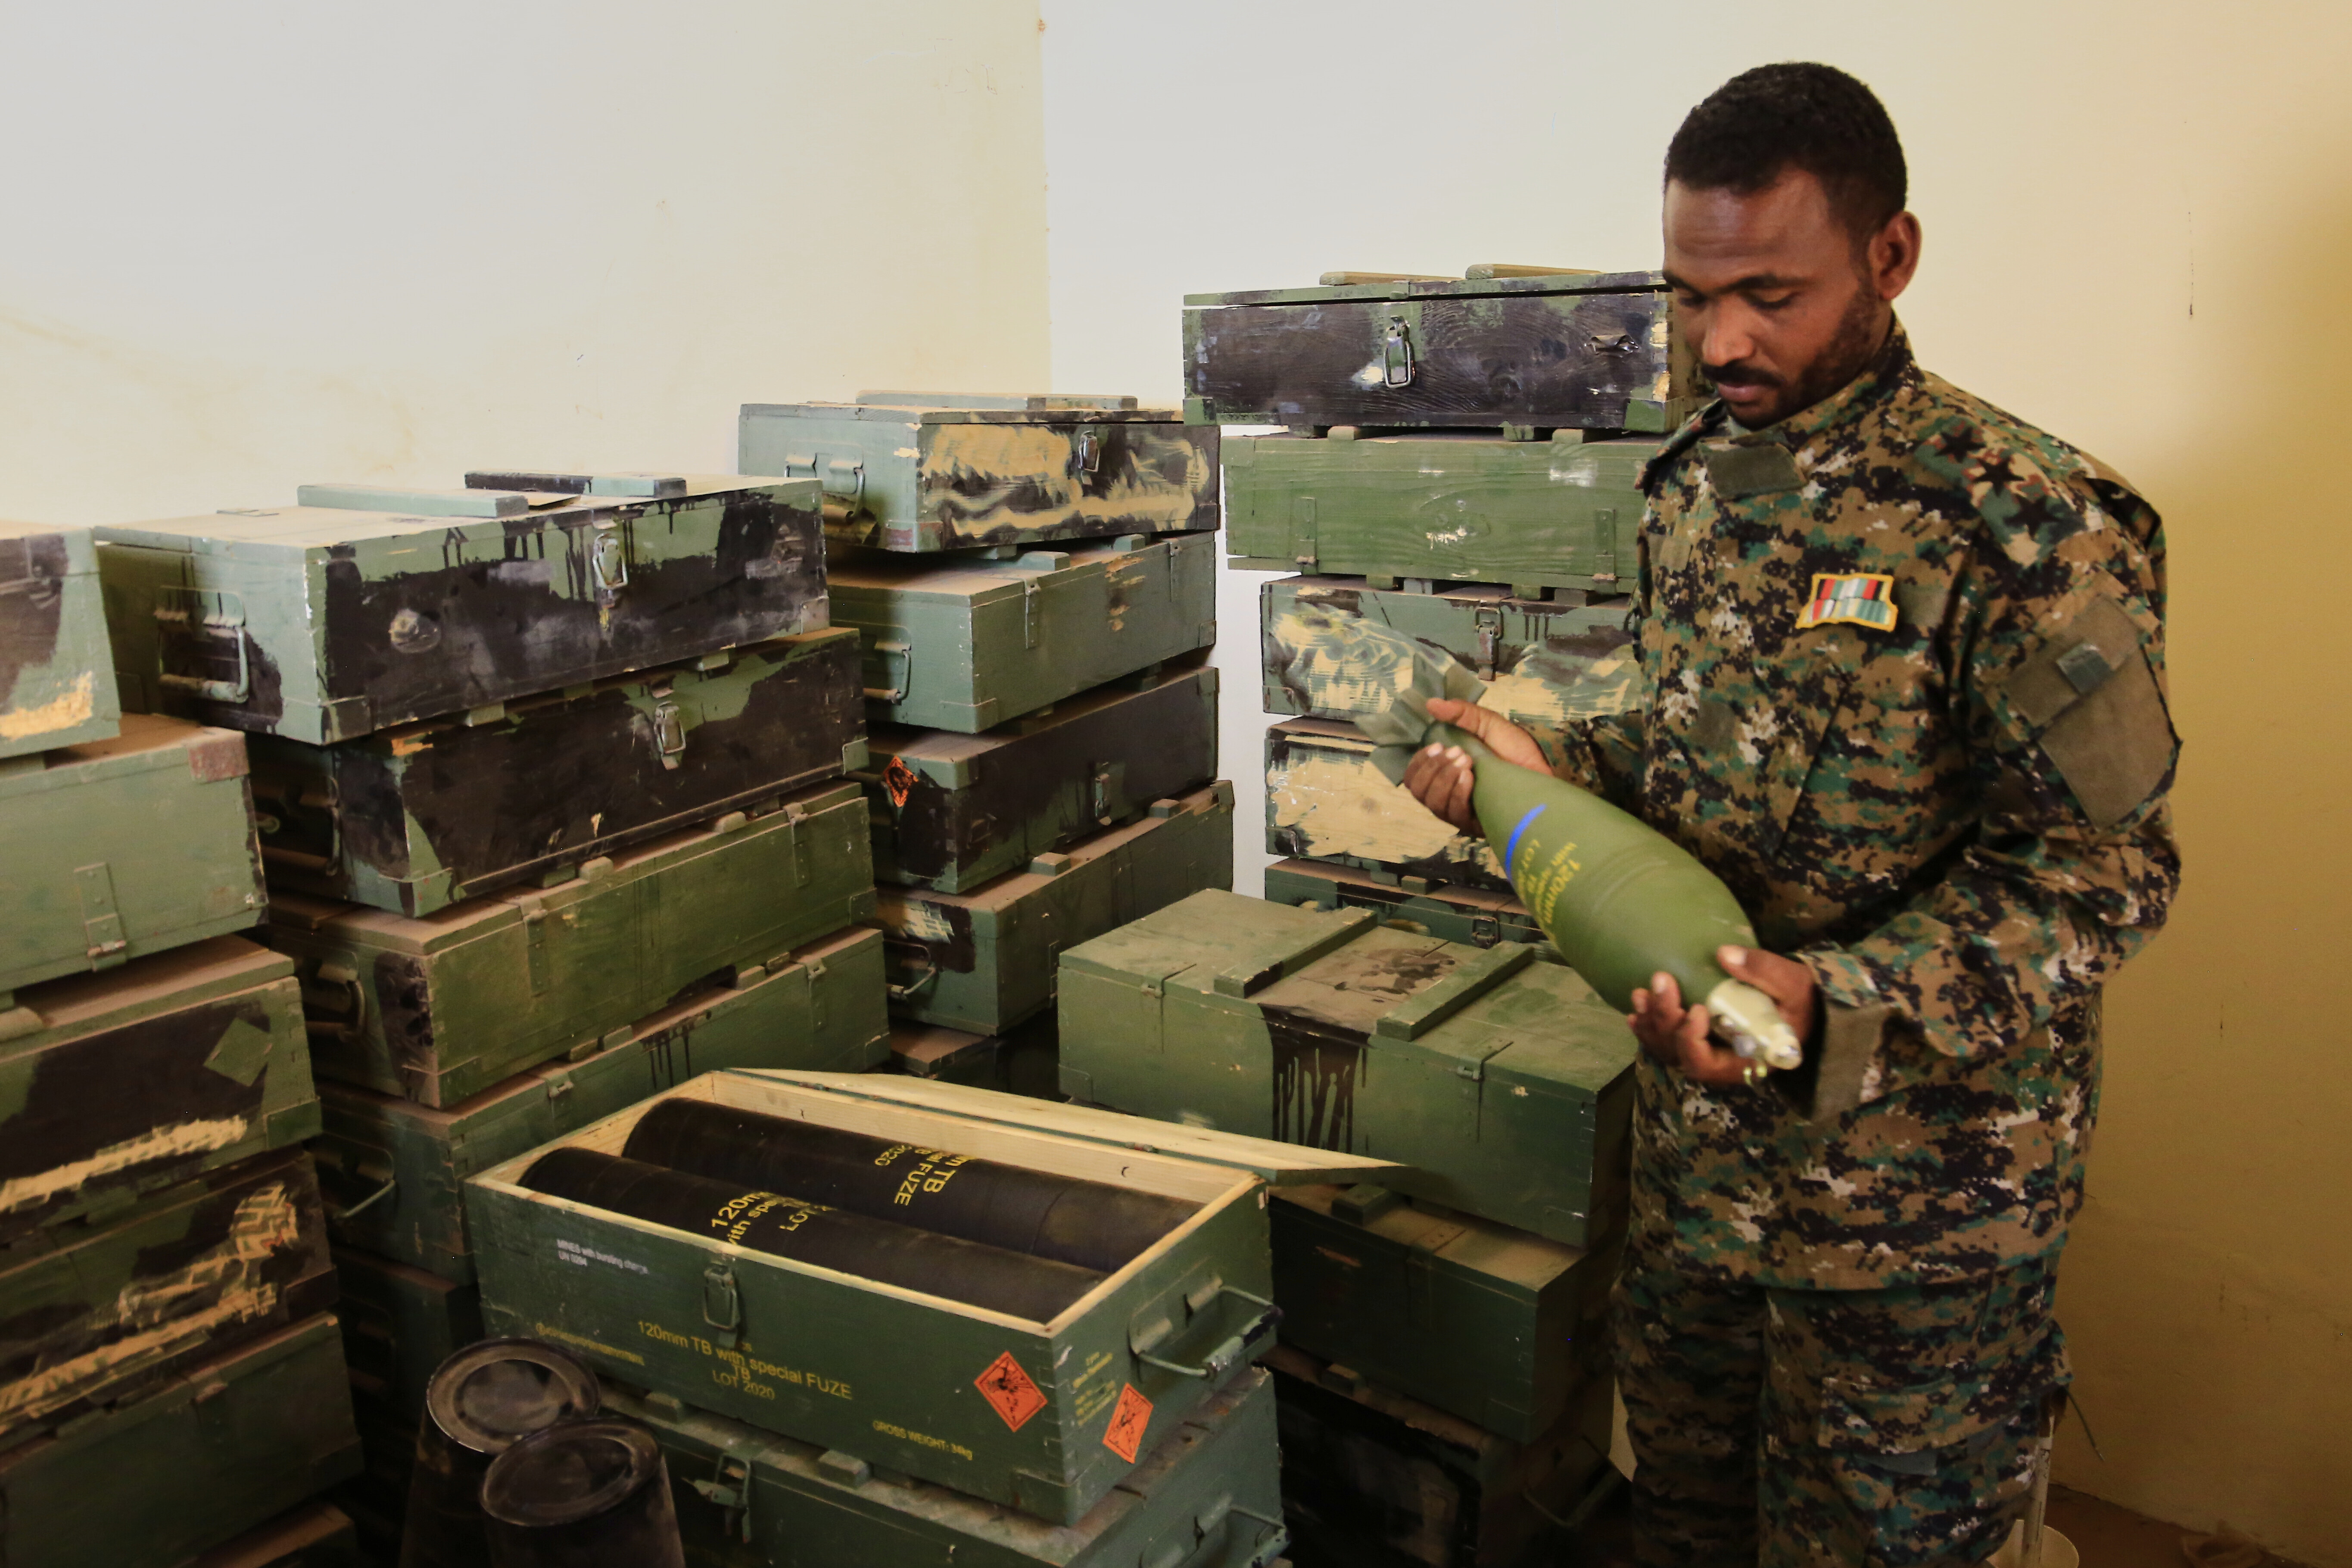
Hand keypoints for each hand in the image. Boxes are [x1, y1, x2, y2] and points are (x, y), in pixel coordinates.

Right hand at [1398, 699, 1550, 834]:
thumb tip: (1431, 703)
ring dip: (1444, 778)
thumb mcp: (1489, 725)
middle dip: (1432, 768)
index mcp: (1445, 772)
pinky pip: (1454, 813)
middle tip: (1457, 752)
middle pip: (1418, 790)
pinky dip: (1457, 792)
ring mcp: (1460, 810)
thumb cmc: (1517, 751)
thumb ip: (1462, 714)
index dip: (1418, 762)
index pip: (1414, 775)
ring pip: (1433, 802)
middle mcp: (1447, 793)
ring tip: (1466, 762)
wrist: (1545, 773)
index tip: (1436, 746)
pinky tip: (1470, 777)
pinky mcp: (1475, 823)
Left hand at [1628, 944, 1819, 1084]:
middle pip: (1680, 1054)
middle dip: (1666, 1019)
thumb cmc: (1800, 1000)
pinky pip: (1666, 1042)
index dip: (1692, 1040)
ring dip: (1651, 1022)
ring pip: (1667, 1049)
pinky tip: (1637, 1010)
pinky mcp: (1699, 1040)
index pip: (1707, 1065)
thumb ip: (1763, 971)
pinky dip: (1649, 1027)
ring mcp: (1707, 1054)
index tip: (1698, 1008)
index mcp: (1747, 1061)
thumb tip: (1724, 953)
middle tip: (1661, 980)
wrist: (1803, 1005)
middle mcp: (1721, 1064)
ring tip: (1641, 993)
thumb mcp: (1793, 984)